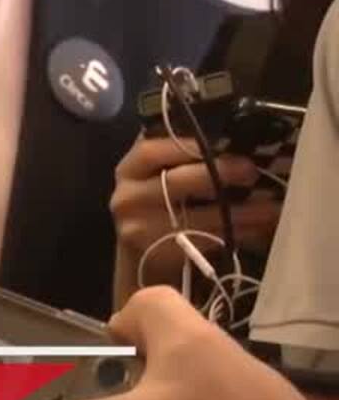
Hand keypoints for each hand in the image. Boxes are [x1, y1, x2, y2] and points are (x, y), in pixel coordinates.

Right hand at [110, 133, 279, 281]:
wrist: (144, 256)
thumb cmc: (161, 206)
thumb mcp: (158, 178)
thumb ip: (180, 160)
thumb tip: (234, 143)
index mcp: (129, 171)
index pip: (151, 151)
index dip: (188, 147)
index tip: (225, 144)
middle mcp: (128, 198)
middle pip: (175, 182)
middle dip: (218, 174)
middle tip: (252, 172)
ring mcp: (139, 229)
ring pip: (195, 217)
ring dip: (239, 212)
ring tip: (271, 207)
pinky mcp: (159, 254)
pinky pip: (204, 242)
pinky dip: (235, 234)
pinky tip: (257, 229)